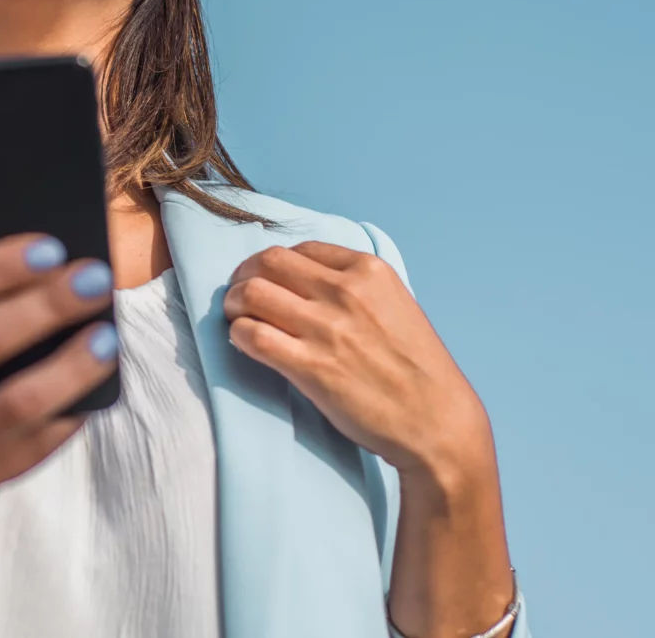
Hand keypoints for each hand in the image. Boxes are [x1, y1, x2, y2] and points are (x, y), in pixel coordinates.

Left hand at [222, 242, 493, 479]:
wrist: (438, 423)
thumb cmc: (417, 369)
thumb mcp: (397, 306)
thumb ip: (355, 287)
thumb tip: (302, 280)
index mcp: (369, 271)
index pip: (300, 249)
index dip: (274, 264)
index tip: (267, 280)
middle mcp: (346, 292)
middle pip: (266, 262)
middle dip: (244, 276)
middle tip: (240, 296)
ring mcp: (327, 328)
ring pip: (251, 293)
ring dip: (234, 304)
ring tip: (239, 319)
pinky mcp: (310, 366)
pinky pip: (252, 335)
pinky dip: (239, 335)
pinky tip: (246, 344)